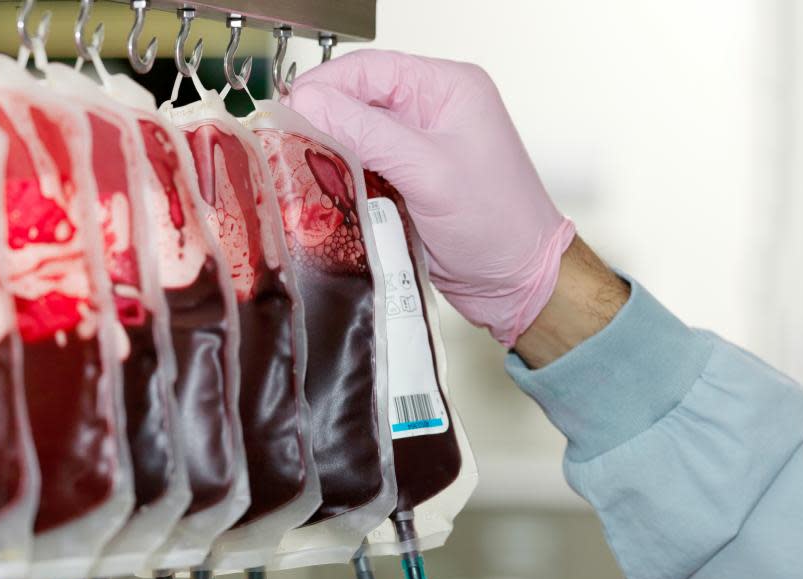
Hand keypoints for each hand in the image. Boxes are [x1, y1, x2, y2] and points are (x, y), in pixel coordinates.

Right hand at [285, 50, 575, 346]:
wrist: (518, 284)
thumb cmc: (498, 224)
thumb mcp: (429, 172)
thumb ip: (368, 134)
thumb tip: (310, 101)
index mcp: (447, 89)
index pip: (371, 69)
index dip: (325, 86)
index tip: (288, 110)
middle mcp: (432, 111)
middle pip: (358, 101)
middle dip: (322, 121)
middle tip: (284, 143)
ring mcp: (419, 148)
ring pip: (356, 137)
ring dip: (329, 152)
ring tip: (296, 166)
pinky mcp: (408, 182)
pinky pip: (363, 169)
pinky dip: (342, 179)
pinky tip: (321, 189)